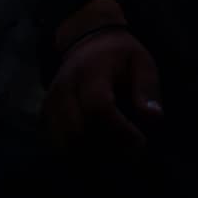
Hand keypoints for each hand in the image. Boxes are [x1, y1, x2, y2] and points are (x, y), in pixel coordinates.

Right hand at [46, 25, 161, 152]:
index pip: (98, 108)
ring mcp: (50, 103)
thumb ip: (147, 88)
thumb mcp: (142, 62)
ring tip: (116, 149)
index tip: (140, 141)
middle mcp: (64, 88)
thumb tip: (154, 118)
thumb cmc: (119, 55)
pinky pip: (57, 145)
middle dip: (106, 148)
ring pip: (64, 144)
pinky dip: (78, 153)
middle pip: (77, 132)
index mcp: (90, 72)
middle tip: (130, 151)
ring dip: (92, 155)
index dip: (119, 130)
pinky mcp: (44, 115)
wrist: (87, 42)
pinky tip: (99, 147)